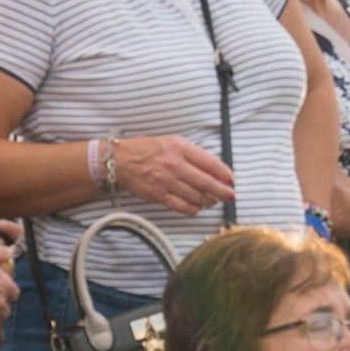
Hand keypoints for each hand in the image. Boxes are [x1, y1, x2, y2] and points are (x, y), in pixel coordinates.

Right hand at [107, 134, 236, 215]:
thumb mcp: (171, 142)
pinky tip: (198, 207)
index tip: (230, 179)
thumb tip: (211, 168)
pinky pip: (182, 206)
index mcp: (179, 148)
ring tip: (214, 201)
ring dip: (209, 201)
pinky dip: (194, 209)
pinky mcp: (159, 195)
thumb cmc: (145, 150)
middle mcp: (174, 164)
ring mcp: (166, 182)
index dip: (223, 173)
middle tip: (230, 195)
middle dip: (222, 191)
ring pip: (196, 197)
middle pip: (206, 182)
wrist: (119, 161)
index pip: (209, 162)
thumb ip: (191, 153)